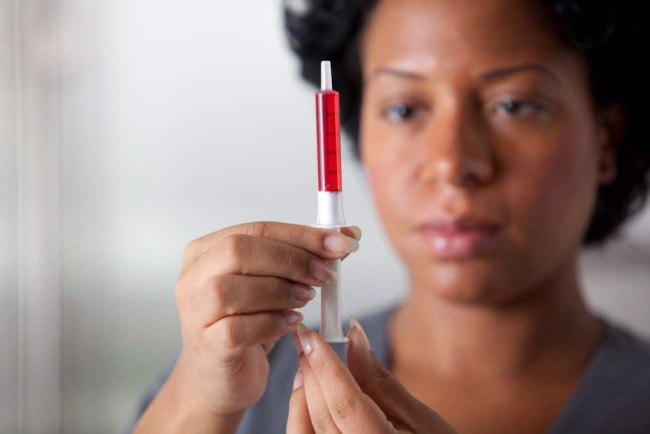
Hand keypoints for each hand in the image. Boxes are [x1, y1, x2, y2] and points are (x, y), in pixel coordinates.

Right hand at [136, 222, 359, 431]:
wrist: (220, 379)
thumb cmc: (246, 325)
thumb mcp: (272, 284)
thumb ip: (300, 258)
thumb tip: (345, 238)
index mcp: (207, 250)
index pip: (257, 229)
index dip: (302, 235)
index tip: (341, 243)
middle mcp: (193, 276)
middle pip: (239, 250)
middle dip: (291, 259)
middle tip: (325, 274)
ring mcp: (194, 311)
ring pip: (232, 288)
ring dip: (281, 291)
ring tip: (306, 299)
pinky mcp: (206, 344)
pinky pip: (238, 328)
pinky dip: (272, 323)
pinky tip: (291, 324)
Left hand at [287, 320, 456, 433]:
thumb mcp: (420, 419)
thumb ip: (380, 381)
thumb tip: (354, 338)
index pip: (344, 403)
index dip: (324, 365)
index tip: (310, 335)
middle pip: (321, 415)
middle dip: (310, 373)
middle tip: (305, 340)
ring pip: (303, 433)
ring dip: (302, 396)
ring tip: (308, 365)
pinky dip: (304, 418)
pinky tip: (311, 397)